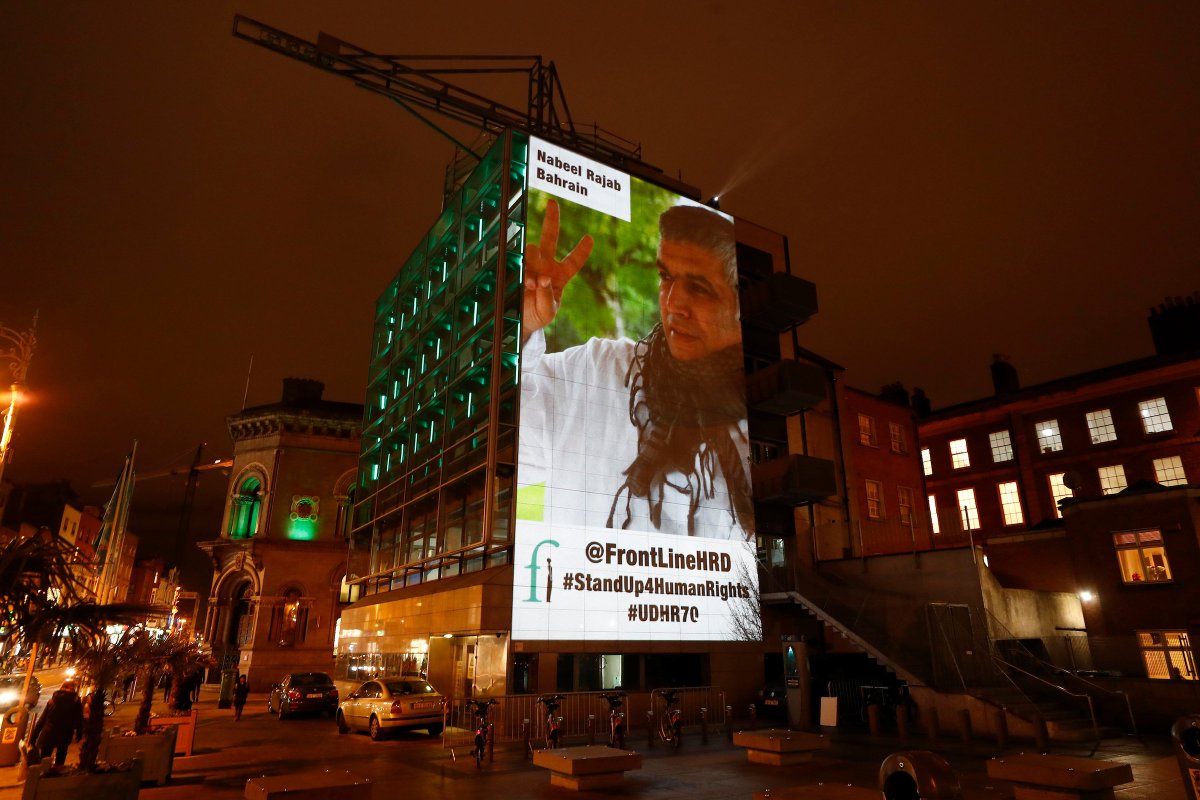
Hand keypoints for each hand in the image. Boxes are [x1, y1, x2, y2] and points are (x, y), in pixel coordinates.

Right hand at [523, 199, 592, 342]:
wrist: (519, 322)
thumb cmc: (538, 315)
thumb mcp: (549, 312)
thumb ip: (548, 298)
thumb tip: (543, 279)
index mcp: (559, 275)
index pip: (573, 261)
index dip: (581, 250)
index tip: (589, 238)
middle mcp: (544, 266)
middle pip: (550, 239)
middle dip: (551, 220)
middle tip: (552, 203)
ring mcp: (529, 266)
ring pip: (532, 251)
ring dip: (533, 258)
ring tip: (532, 282)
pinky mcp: (515, 270)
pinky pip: (519, 265)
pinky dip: (523, 275)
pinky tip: (526, 284)